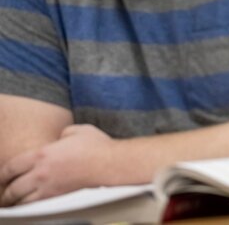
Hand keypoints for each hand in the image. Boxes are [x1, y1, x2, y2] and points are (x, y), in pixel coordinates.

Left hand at [0, 124, 115, 205]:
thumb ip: (62, 134)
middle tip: (3, 192)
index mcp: (41, 154)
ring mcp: (49, 188)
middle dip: (5, 191)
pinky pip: (36, 206)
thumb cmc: (96, 146)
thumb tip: (60, 138)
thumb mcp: (76, 130)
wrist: (109, 164)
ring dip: (15, 201)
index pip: (11, 167)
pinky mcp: (59, 197)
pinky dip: (29, 206)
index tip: (2, 175)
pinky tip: (29, 204)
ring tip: (13, 201)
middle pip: (12, 188)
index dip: (2, 173)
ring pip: (22, 201)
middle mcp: (41, 173)